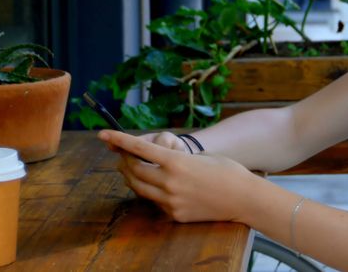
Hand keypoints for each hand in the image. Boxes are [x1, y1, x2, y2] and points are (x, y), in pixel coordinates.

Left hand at [98, 130, 254, 222]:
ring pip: (139, 187)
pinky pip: (153, 201)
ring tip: (130, 168)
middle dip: (123, 159)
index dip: (118, 140)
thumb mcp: (200, 156)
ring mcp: (171, 200)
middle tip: (121, 153)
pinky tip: (152, 184)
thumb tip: (158, 160)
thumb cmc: (227, 171)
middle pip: (133, 169)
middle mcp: (170, 181)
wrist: (244, 198)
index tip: (102, 134)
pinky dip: (148, 191)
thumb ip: (176, 158)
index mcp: (176, 161)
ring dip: (131, 176)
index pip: (139, 149)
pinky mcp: (175, 214)